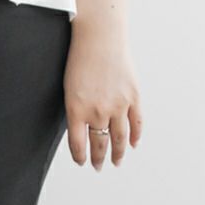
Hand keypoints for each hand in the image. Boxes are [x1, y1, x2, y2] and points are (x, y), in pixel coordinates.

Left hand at [63, 21, 142, 169]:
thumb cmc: (79, 58)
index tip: (82, 162)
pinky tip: (133, 144)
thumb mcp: (68, 86)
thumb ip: (76, 109)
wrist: (99, 37)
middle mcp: (98, 111)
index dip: (80, 156)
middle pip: (99, 144)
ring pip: (120, 138)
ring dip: (118, 153)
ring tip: (116, 161)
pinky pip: (137, 123)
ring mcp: (118, 105)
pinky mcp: (133, 97)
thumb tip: (83, 129)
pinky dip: (136, 136)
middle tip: (98, 166)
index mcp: (76, 109)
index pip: (78, 144)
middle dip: (98, 158)